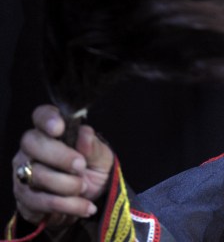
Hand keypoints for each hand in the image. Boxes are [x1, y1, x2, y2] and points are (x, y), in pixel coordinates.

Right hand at [12, 105, 113, 227]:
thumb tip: (85, 133)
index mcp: (52, 132)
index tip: (59, 128)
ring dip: (66, 184)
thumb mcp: (101, 158)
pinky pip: (42, 201)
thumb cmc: (92, 170)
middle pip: (33, 143)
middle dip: (59, 156)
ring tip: (84, 187)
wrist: (87, 201)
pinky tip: (85, 206)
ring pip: (37, 174)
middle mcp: (32, 149)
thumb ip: (93, 146)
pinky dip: (68, 205)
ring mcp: (24, 172)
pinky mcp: (24, 197)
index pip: (41, 116)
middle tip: (80, 166)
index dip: (47, 119)